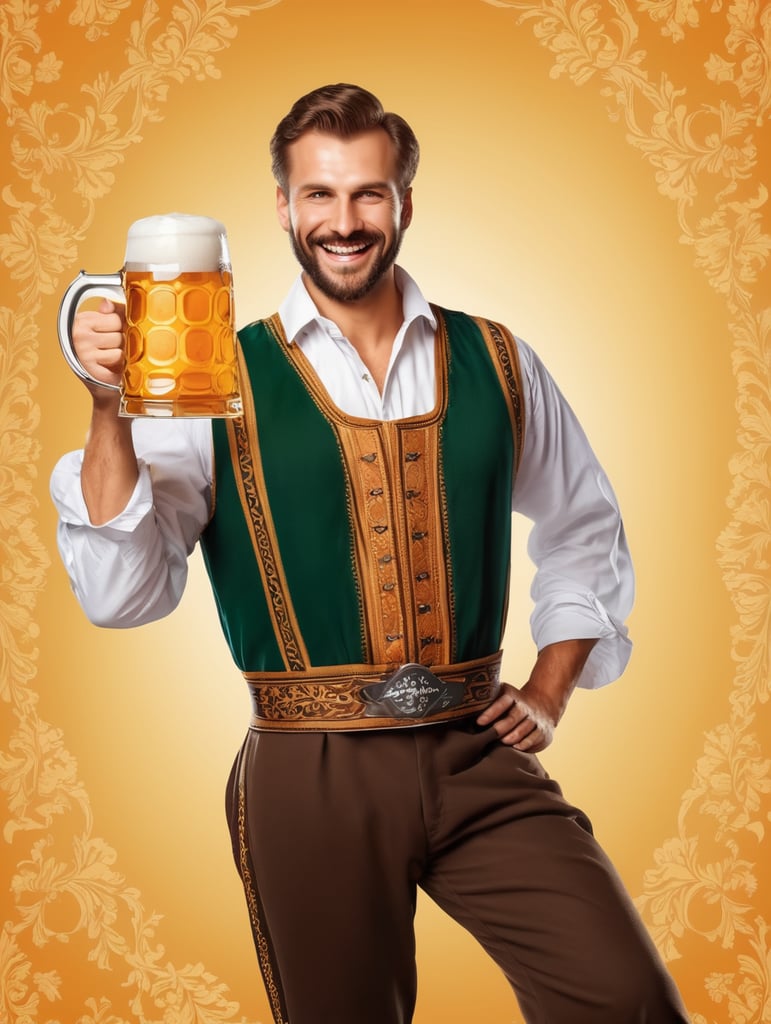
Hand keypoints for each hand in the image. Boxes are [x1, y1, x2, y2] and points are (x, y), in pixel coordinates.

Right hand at [73, 298, 125, 402]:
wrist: (107, 391)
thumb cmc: (109, 359)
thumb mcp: (110, 332)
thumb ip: (113, 313)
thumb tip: (107, 302)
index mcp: (82, 320)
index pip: (116, 316)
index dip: (122, 328)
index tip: (113, 336)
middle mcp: (78, 332)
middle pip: (120, 329)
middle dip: (123, 342)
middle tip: (112, 352)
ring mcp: (82, 348)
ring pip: (120, 343)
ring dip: (122, 355)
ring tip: (111, 361)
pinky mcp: (88, 364)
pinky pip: (117, 357)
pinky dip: (118, 365)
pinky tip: (110, 369)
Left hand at [476, 638, 598, 752]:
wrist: (542, 704)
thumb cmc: (511, 704)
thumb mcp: (502, 696)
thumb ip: (487, 700)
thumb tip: (461, 707)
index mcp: (512, 696)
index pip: (502, 702)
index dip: (491, 712)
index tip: (479, 722)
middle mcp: (525, 706)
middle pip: (513, 718)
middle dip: (501, 727)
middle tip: (491, 735)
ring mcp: (535, 719)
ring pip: (525, 728)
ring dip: (513, 736)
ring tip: (503, 742)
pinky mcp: (543, 731)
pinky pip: (535, 738)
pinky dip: (526, 743)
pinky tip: (517, 747)